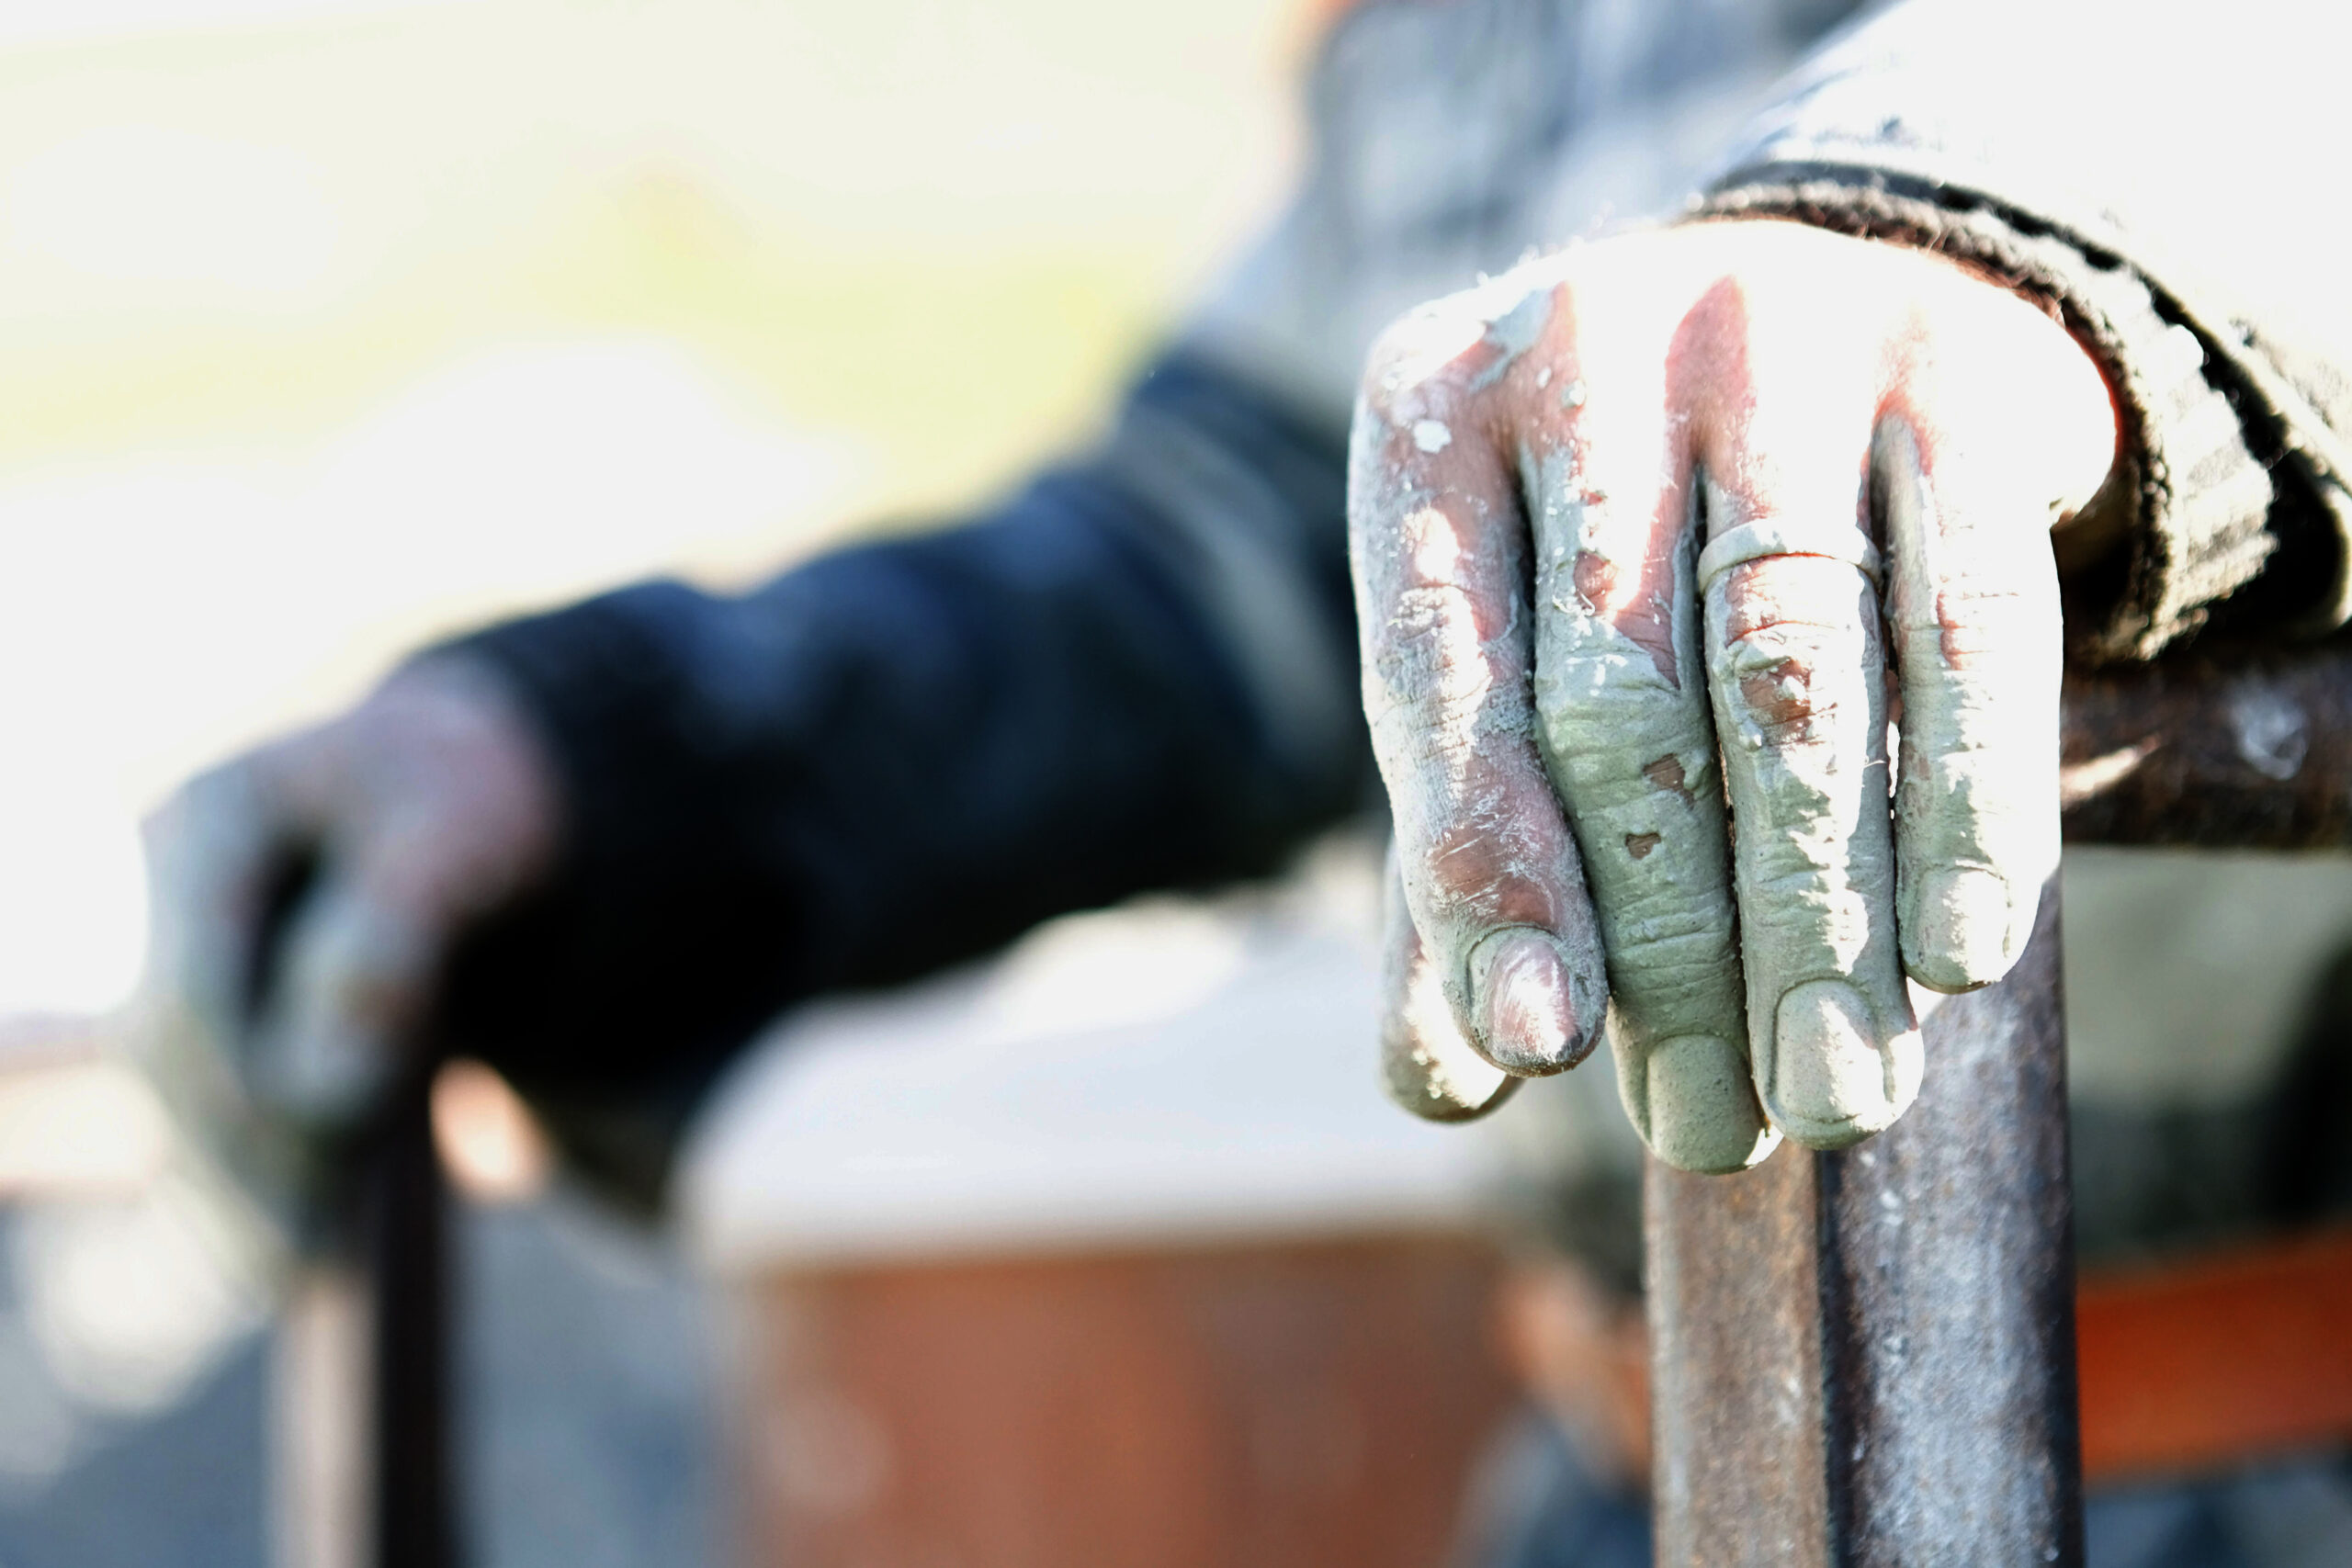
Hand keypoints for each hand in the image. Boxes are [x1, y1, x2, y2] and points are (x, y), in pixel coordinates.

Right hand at [133, 656, 560, 1224]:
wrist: (476, 785)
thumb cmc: (473, 802)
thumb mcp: (454, 843)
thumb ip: (383, 947)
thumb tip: (316, 1096)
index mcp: (217, 816)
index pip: (193, 986)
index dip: (239, 1093)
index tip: (311, 1176)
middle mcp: (171, 883)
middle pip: (173, 1054)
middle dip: (232, 1163)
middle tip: (303, 1263)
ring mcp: (185, 945)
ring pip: (183, 1092)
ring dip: (230, 1188)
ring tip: (301, 1274)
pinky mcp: (221, 1002)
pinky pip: (220, 1100)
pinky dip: (254, 1170)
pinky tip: (299, 1247)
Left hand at [1356, 221, 2117, 1170]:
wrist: (1827, 325)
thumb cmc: (1622, 546)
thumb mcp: (1510, 662)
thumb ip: (1464, 858)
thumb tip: (1448, 1082)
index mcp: (1428, 418)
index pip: (1438, 682)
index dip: (1491, 879)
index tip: (1544, 1050)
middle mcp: (1586, 344)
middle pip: (1620, 700)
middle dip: (1670, 943)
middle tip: (1712, 1128)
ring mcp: (1775, 331)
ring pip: (1794, 672)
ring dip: (1817, 916)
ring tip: (1831, 1095)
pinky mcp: (1952, 366)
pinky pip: (1970, 621)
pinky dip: (1966, 804)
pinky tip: (1959, 955)